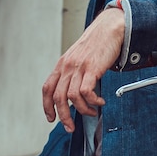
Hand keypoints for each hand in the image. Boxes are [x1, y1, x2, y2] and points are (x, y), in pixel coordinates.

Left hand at [42, 7, 124, 131]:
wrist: (110, 28)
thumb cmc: (96, 45)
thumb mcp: (78, 58)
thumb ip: (72, 74)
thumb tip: (73, 96)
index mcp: (61, 65)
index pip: (47, 89)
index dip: (46, 106)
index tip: (51, 118)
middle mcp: (67, 66)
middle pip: (58, 97)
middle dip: (63, 116)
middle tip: (71, 127)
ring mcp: (78, 67)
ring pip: (72, 98)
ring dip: (82, 110)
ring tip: (92, 112)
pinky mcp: (92, 68)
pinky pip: (87, 92)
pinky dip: (93, 102)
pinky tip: (100, 102)